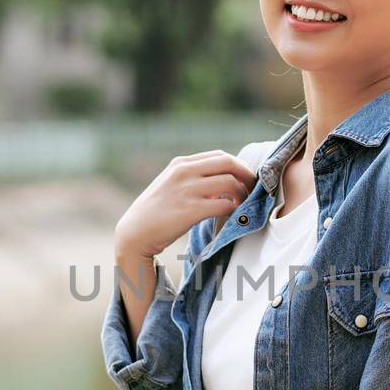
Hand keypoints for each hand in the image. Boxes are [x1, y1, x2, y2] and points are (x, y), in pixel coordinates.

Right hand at [114, 149, 259, 265]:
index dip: (239, 166)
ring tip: (243, 206)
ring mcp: (186, 190)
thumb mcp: (170, 184)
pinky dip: (233, 210)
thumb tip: (223, 181)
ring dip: (242, 195)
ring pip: (229, 183)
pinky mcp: (190, 210)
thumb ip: (192, 178)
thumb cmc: (155, 212)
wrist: (135, 233)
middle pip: (228, 163)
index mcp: (180, 163)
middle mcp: (183, 172)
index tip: (246, 179)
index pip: (220, 156)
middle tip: (253, 189)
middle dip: (247, 175)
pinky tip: (232, 216)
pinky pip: (223, 205)